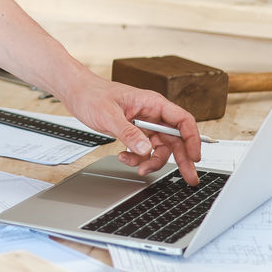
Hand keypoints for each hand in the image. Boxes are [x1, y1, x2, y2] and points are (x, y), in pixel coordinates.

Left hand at [58, 72, 203, 184]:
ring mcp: (144, 124)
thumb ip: (128, 133)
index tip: (195, 157)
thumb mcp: (109, 114)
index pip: (182, 121)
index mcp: (152, 103)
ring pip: (159, 148)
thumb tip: (145, 150)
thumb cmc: (92, 94)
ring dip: (151, 161)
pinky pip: (143, 150)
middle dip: (182, 159)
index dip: (192, 139)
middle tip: (190, 178)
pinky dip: (136, 157)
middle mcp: (152, 114)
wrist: (76, 92)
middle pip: (175, 139)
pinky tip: (124, 156)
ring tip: (138, 167)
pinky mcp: (134, 132)